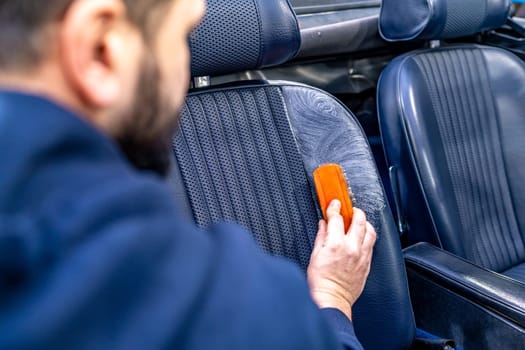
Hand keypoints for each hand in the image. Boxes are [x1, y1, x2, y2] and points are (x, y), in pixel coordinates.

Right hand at [307, 200, 376, 319]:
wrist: (331, 299)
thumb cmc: (320, 282)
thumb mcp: (315, 255)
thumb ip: (321, 237)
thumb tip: (323, 225)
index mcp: (336, 244)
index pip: (337, 218)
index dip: (334, 208)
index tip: (334, 204)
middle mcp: (352, 248)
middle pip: (359, 220)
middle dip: (355, 211)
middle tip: (350, 210)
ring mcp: (362, 256)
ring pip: (370, 231)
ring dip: (365, 223)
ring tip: (359, 222)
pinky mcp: (367, 264)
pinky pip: (371, 245)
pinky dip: (367, 237)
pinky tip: (361, 238)